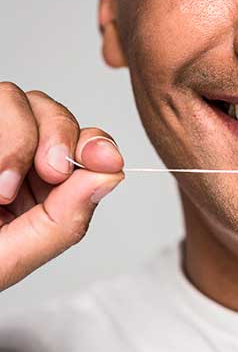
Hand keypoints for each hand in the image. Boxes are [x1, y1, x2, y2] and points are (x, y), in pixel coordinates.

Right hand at [0, 82, 124, 290]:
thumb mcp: (13, 255)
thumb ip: (66, 219)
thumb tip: (112, 174)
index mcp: (37, 188)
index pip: (81, 145)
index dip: (96, 144)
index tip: (104, 157)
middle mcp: (11, 157)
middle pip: (51, 112)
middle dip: (58, 135)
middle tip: (49, 171)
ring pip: (11, 97)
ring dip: (15, 138)